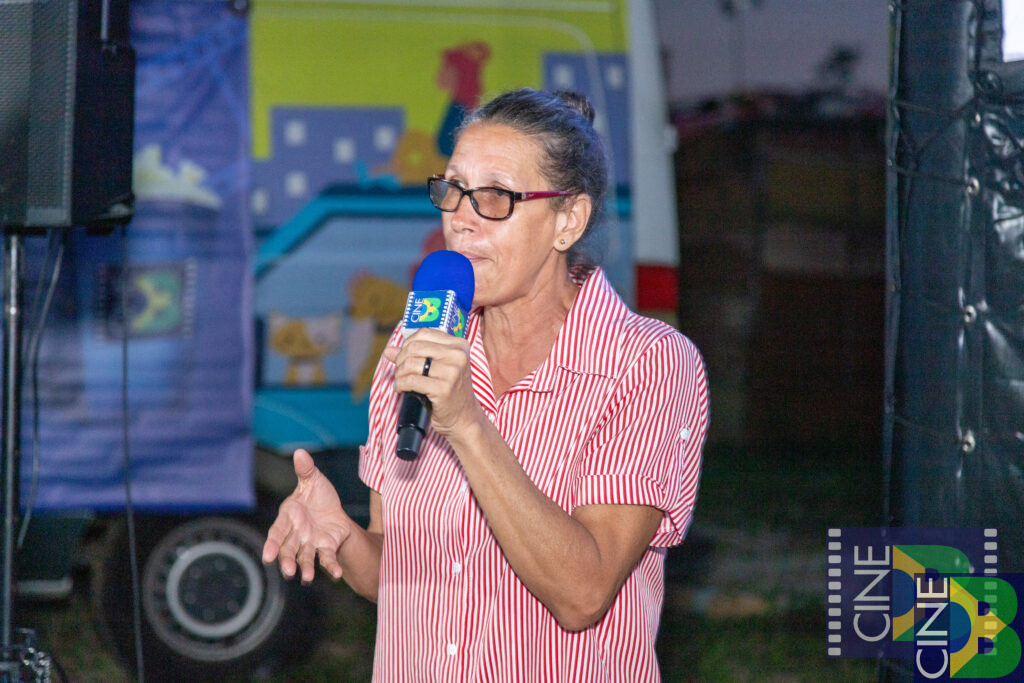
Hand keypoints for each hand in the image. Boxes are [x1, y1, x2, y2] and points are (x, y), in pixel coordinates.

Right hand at [262, 449, 351, 582]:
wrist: (334, 510)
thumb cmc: (317, 496)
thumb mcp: (313, 480)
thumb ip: (306, 470)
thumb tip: (300, 452)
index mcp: (289, 517)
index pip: (277, 532)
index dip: (272, 544)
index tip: (267, 557)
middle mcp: (296, 534)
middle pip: (288, 549)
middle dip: (287, 560)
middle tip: (288, 571)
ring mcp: (310, 543)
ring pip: (305, 558)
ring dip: (305, 568)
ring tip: (306, 578)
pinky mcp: (326, 548)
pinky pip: (327, 559)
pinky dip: (330, 567)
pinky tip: (336, 574)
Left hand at [383, 328, 481, 434]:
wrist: (464, 417)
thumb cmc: (451, 391)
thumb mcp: (438, 368)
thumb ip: (415, 355)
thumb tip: (389, 350)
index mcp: (459, 345)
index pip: (424, 333)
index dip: (408, 344)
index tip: (404, 357)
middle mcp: (458, 356)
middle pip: (415, 347)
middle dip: (401, 360)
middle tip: (400, 372)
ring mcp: (451, 372)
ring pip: (410, 364)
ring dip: (399, 374)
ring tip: (401, 381)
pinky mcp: (443, 389)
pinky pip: (411, 381)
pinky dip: (401, 385)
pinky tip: (402, 389)